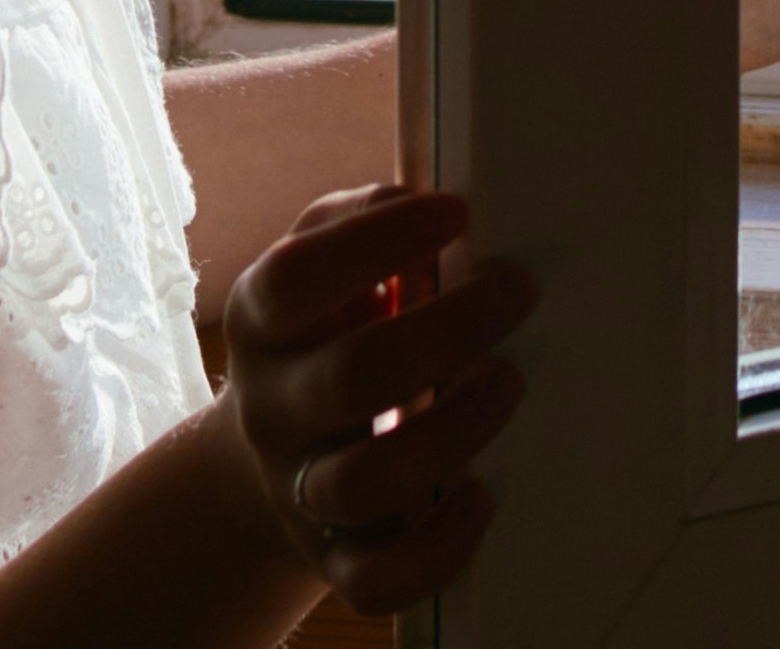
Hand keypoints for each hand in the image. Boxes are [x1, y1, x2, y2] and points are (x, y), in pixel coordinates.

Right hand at [213, 185, 534, 616]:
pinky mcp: (336, 558)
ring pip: (366, 483)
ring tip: (507, 383)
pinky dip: (440, 548)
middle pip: (351, 378)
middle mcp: (273, 408)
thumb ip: (358, 220)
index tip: (458, 211)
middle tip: (517, 292)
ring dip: (456, 432)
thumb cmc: (322, 333)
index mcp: (262, 322)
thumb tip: (419, 200)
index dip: (378, 240)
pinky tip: (482, 495)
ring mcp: (301, 490)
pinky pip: (379, 579)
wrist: (264, 460)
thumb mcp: (317, 267)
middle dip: (450, 330)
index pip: (298, 277)